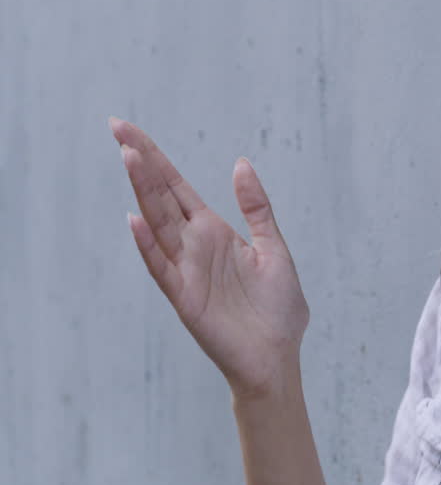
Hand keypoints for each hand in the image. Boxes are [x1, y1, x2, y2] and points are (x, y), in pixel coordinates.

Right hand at [110, 118, 309, 398]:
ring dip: (144, 191)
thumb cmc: (278, 308)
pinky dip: (148, 245)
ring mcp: (187, 270)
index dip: (155, 159)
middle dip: (142, 163)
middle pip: (162, 196)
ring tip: (129, 157)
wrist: (278, 356)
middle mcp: (195, 245)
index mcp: (215, 231)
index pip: (177, 188)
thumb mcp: (274, 247)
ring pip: (158, 223)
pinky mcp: (185, 297)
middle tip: (117, 128)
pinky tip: (136, 220)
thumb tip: (240, 163)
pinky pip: (162, 267)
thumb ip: (256, 208)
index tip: (128, 131)